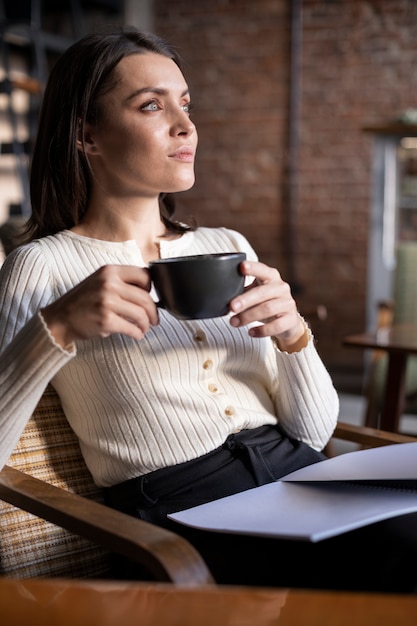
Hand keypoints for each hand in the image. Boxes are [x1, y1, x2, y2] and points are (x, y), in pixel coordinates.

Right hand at [41, 265, 157, 348]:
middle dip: (153, 312)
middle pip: (146, 297)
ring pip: (141, 314)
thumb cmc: (83, 301)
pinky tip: (136, 334)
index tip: (151, 298)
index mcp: (110, 271)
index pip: (145, 275)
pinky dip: (137, 333)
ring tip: (144, 328)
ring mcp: (107, 302)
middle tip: (154, 319)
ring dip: (146, 324)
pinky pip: (132, 328)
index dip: (151, 288)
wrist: (59, 319)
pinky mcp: (105, 321)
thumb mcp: (100, 281)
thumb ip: (121, 282)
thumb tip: (149, 292)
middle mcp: (109, 284)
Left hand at [229, 260, 307, 351]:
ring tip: (234, 322)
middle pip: (262, 292)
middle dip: (245, 300)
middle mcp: (281, 287)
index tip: (241, 267)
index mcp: (271, 277)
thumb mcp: (255, 293)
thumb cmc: (265, 303)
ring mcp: (288, 303)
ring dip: (248, 316)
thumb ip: (241, 291)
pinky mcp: (291, 319)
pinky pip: (276, 326)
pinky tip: (250, 332)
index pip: (262, 270)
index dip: (253, 268)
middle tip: (231, 307)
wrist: (287, 322)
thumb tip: (220, 295)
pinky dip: (261, 330)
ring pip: (267, 309)